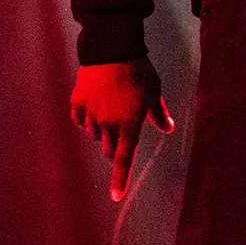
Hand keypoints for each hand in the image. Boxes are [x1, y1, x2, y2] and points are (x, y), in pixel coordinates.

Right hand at [70, 58, 174, 200]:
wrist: (112, 48)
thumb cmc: (138, 71)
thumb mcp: (153, 91)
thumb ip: (158, 113)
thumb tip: (168, 128)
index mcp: (129, 124)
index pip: (124, 159)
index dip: (120, 179)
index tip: (116, 196)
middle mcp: (108, 124)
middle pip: (108, 149)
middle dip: (114, 146)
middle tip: (122, 130)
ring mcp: (91, 114)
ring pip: (94, 135)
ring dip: (101, 130)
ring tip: (110, 108)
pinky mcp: (77, 102)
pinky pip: (80, 121)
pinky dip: (86, 119)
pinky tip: (93, 106)